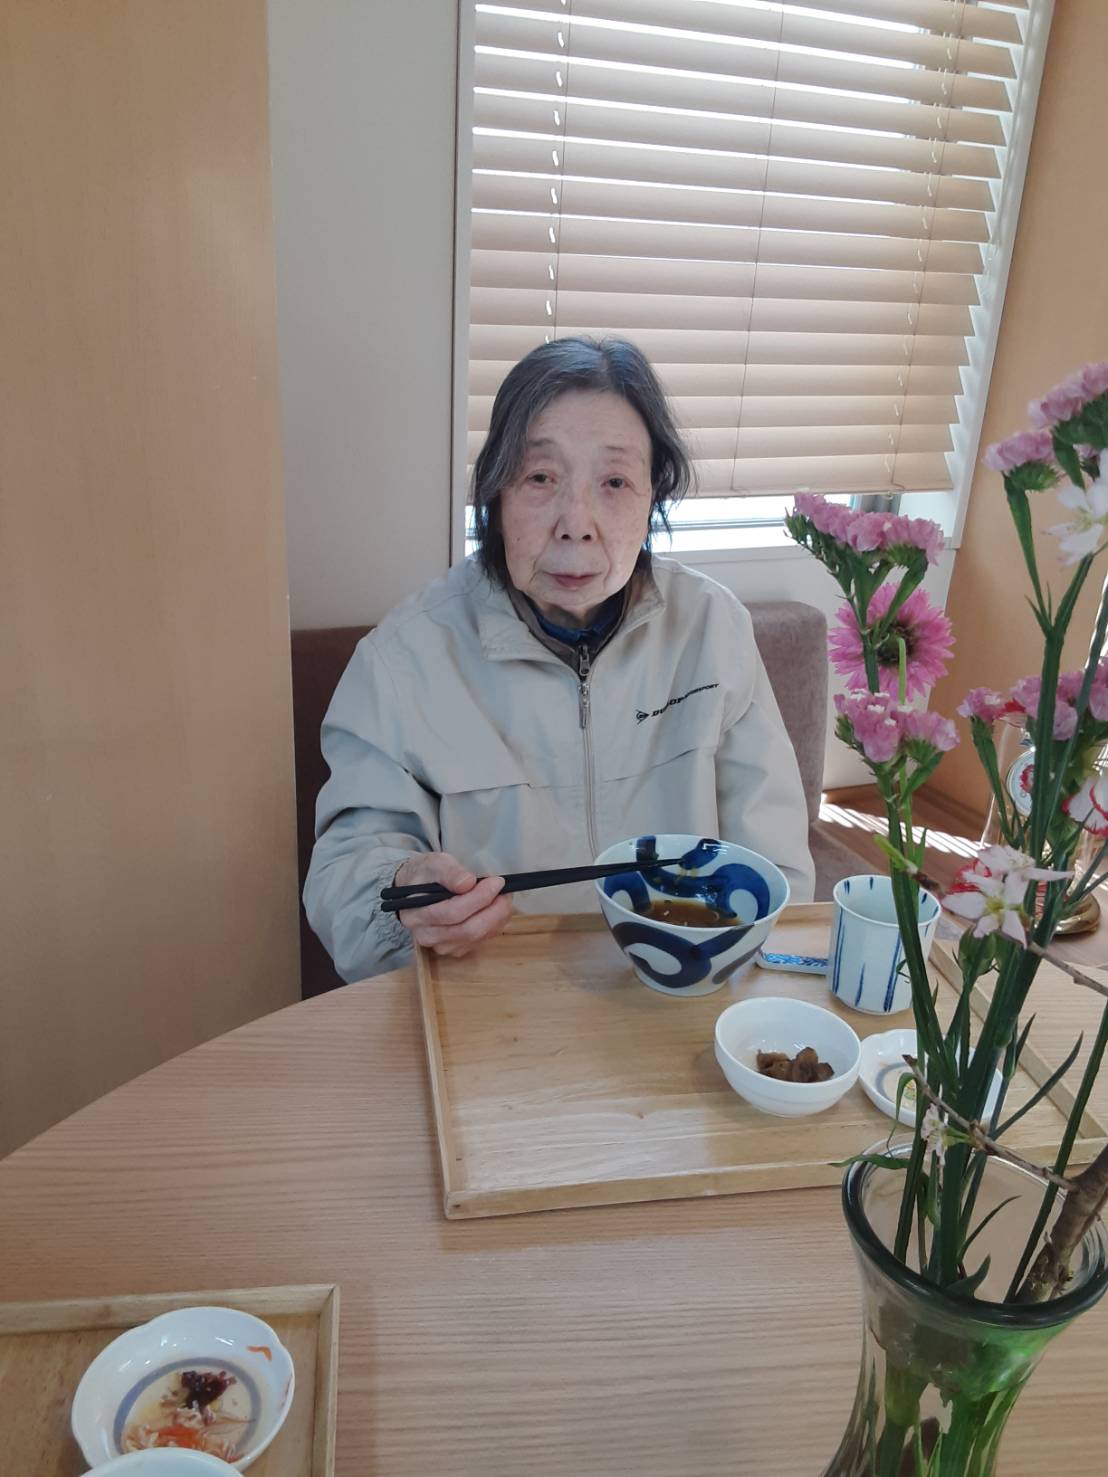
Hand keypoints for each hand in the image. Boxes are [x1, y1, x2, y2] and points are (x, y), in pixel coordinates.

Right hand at [392, 852, 511, 956]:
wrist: (417, 891)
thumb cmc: (426, 875)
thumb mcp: (435, 864)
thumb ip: (450, 872)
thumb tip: (468, 883)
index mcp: (415, 914)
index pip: (452, 912)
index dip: (479, 898)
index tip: (496, 881)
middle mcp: (426, 936)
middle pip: (467, 930)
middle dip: (493, 909)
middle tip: (505, 890)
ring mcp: (441, 946)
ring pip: (476, 937)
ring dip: (497, 917)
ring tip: (502, 896)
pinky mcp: (455, 950)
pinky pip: (481, 941)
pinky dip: (495, 924)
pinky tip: (496, 908)